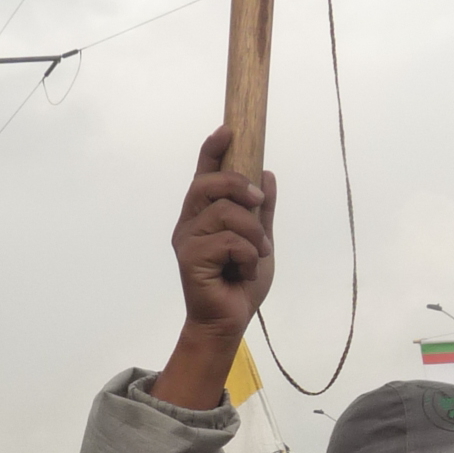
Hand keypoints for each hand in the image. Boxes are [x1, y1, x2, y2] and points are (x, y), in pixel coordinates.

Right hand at [172, 126, 276, 341]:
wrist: (229, 322)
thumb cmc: (240, 284)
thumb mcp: (260, 241)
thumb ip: (262, 212)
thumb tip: (267, 174)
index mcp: (203, 215)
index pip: (204, 174)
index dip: (213, 150)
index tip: (228, 130)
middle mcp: (190, 222)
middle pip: (210, 183)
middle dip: (240, 187)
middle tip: (260, 205)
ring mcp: (187, 239)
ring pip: (226, 213)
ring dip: (253, 234)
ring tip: (257, 256)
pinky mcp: (190, 258)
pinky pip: (229, 241)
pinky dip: (248, 256)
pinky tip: (244, 272)